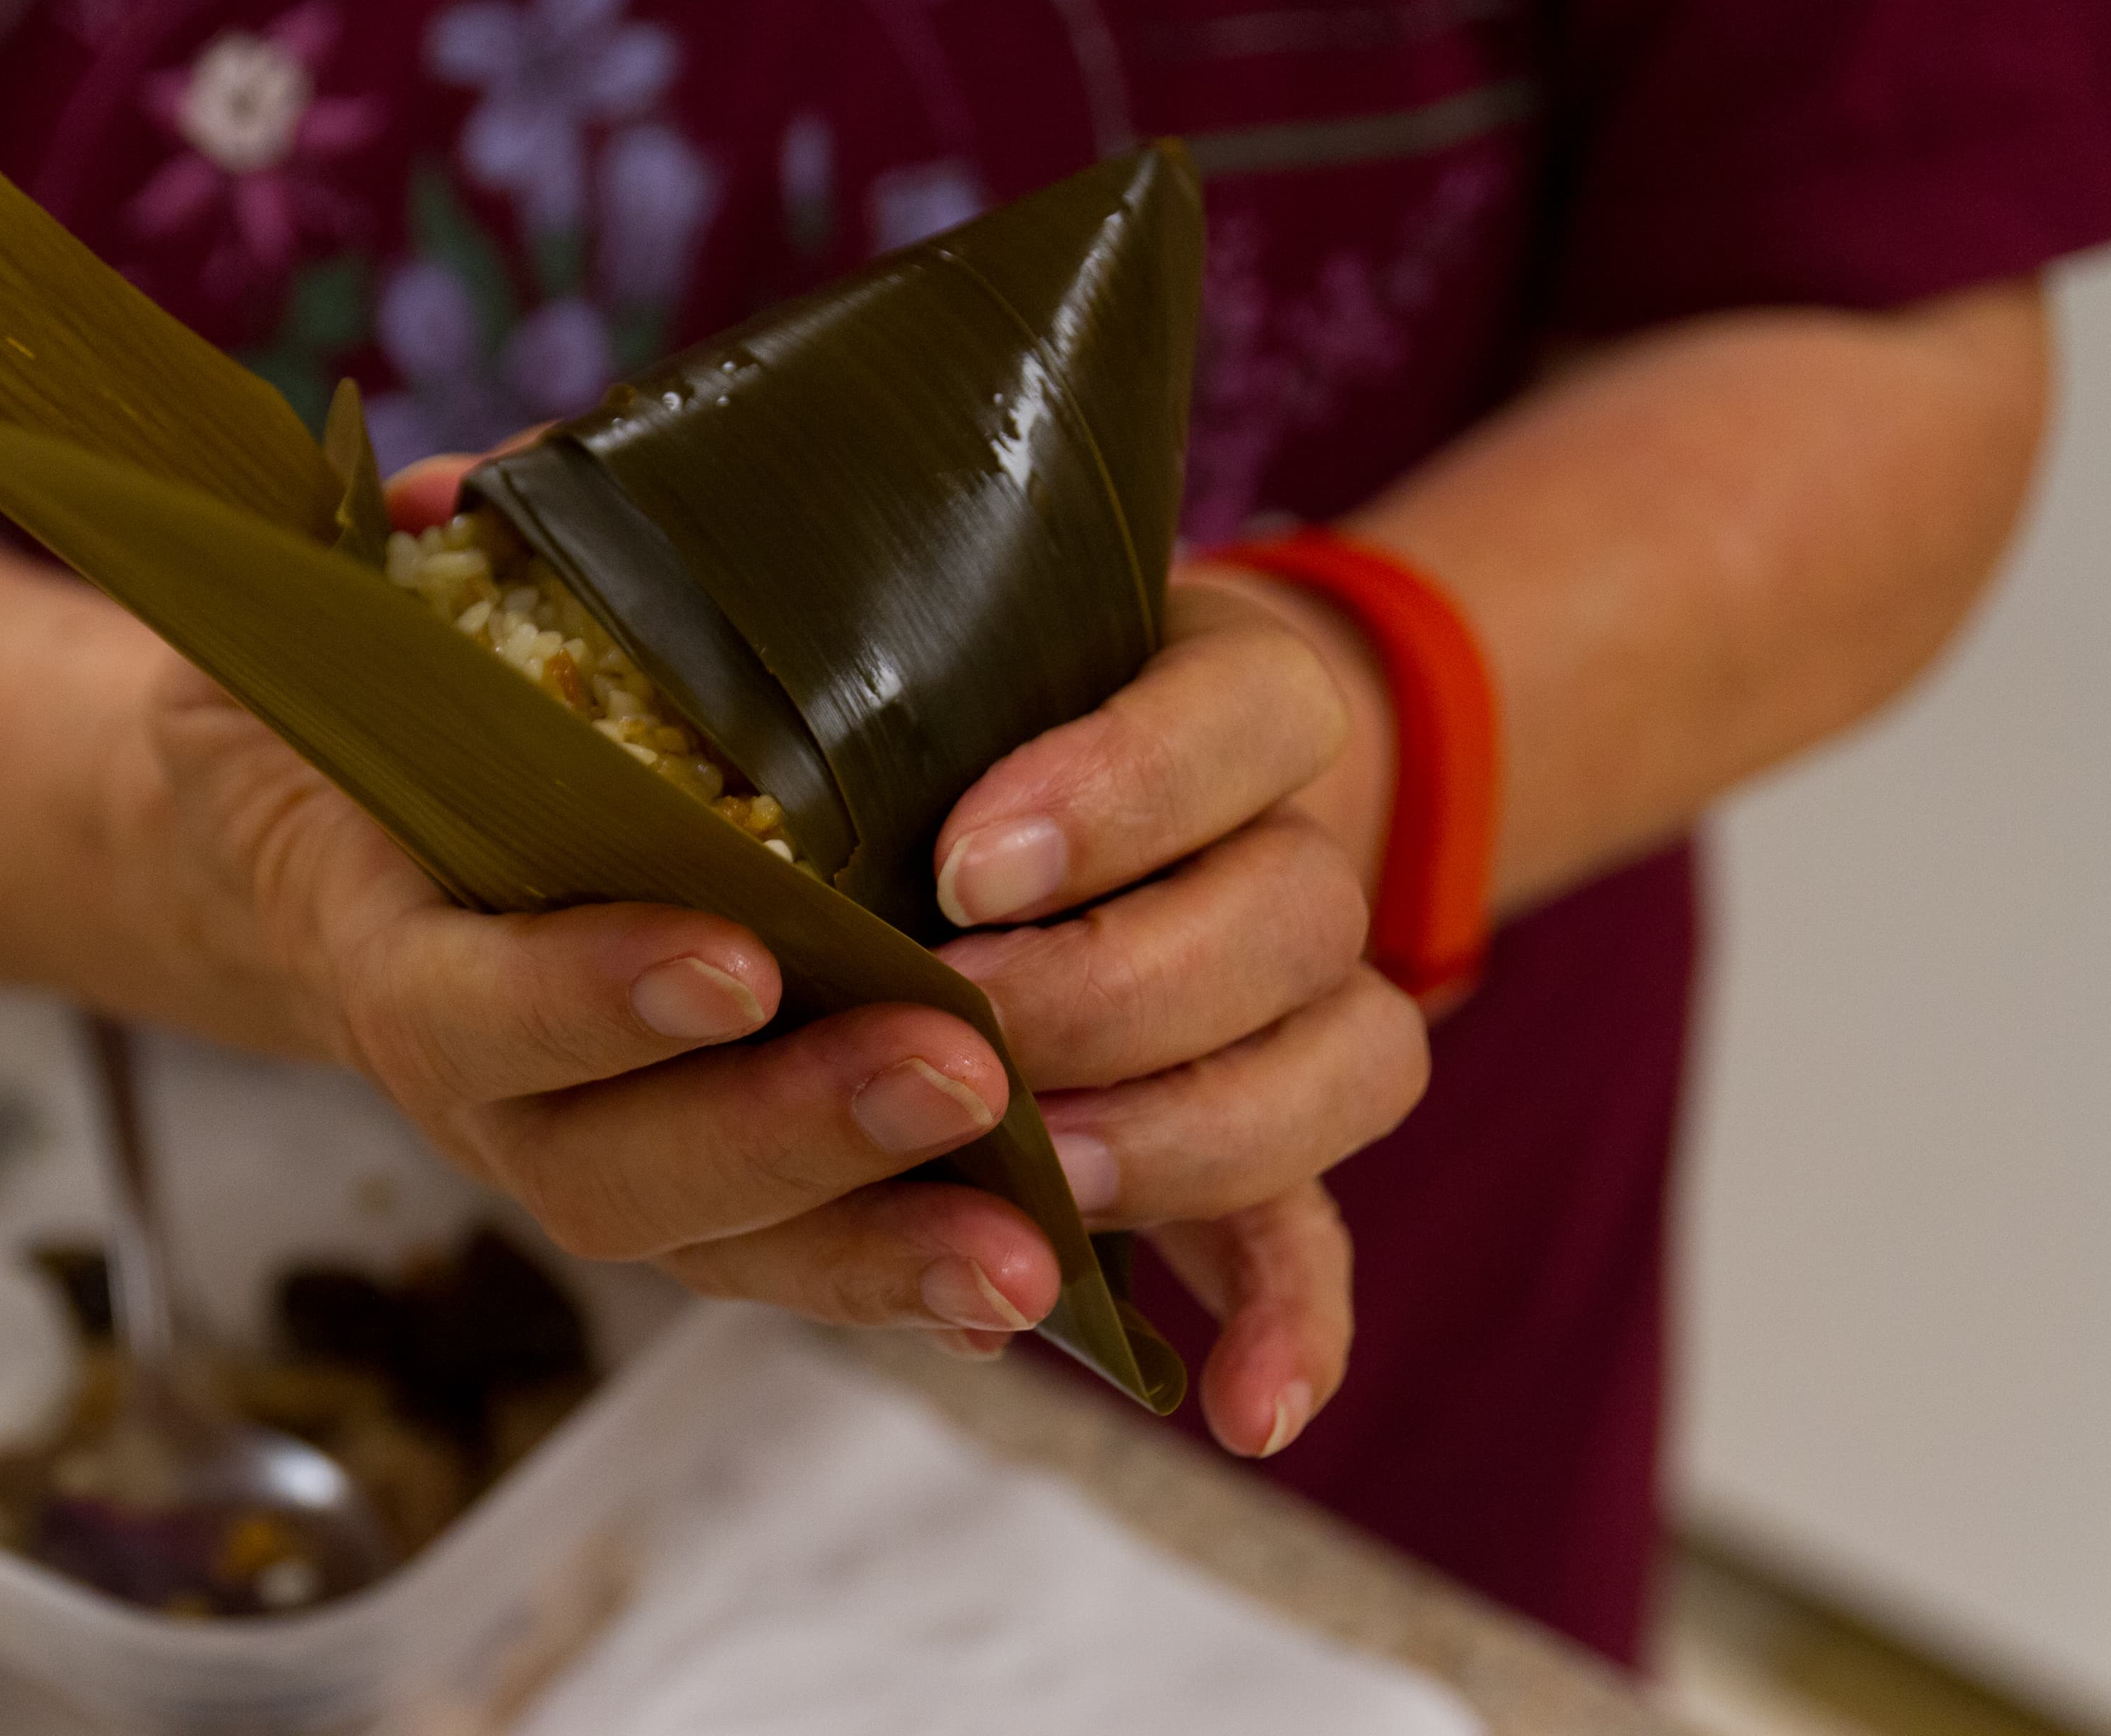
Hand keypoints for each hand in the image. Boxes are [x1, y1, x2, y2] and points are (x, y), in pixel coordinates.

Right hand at [124, 454, 1065, 1341]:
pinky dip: (900, 1276)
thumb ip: (414, 573)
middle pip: (621, 1169)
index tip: (733, 959)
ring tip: (1028, 1251)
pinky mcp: (688, 1195)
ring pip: (724, 1248)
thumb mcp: (354, 645)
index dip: (588, 998)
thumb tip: (470, 495)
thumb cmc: (362, 735)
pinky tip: (1029, 1275)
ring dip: (877, 1250)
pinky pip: (787, 1261)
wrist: (337, 866)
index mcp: (395, 957)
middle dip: (790, 1132)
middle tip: (952, 1074)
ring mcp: (588, 1159)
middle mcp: (490, 1097)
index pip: (471, 1008)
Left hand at [928, 570, 1427, 1456]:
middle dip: (1121, 988)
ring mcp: (1299, 1003)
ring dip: (1196, 1133)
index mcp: (1222, 700)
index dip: (1123, 789)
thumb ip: (893, 758)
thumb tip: (760, 883)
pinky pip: (1313, 1241)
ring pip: (1349, 1060)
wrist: (1062, 807)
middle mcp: (1289, 848)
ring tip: (1056, 1172)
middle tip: (967, 1026)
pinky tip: (1244, 1410)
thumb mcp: (938, 707)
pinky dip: (1291, 1326)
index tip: (970, 865)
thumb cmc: (951, 745)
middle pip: (1297, 906)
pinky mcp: (1260, 1145)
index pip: (1242, 713)